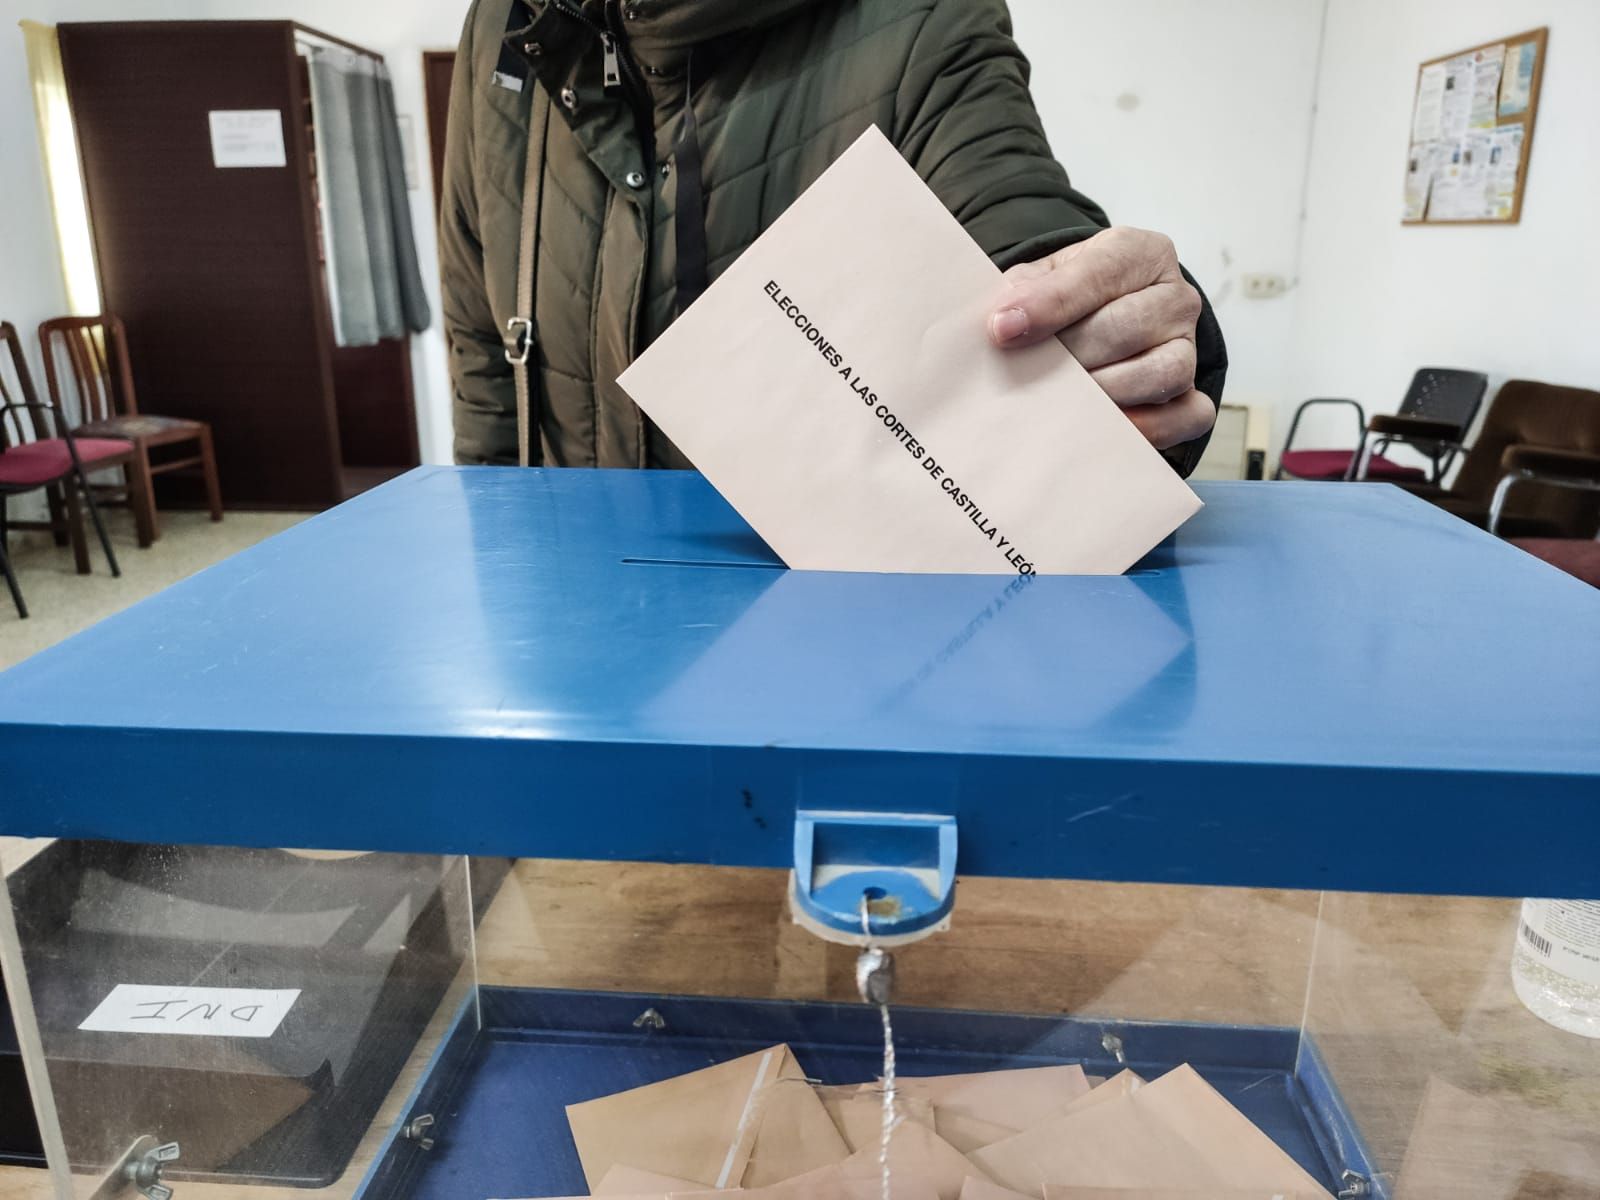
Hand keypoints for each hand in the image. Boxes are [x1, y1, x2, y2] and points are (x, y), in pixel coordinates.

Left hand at [988, 226, 1214, 450]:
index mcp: (1140, 255)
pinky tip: (1098, 428)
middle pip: (1126, 328)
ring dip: (1102, 393)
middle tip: (1026, 374)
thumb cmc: (1070, 301)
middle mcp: (1176, 298)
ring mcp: (1189, 350)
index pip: (1099, 274)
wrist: (1100, 326)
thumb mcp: (1043, 278)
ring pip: (1160, 374)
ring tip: (1057, 400)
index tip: (1002, 329)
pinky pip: (1187, 418)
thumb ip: (1024, 292)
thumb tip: (1004, 323)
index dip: (1049, 303)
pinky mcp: (1196, 398)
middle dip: (1069, 355)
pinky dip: (1146, 429)